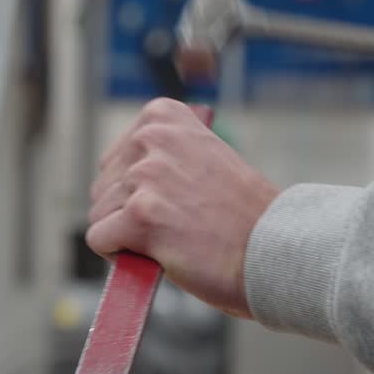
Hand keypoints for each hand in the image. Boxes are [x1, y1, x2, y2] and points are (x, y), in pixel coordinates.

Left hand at [87, 99, 281, 317]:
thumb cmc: (243, 215)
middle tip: (177, 225)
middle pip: (104, 188)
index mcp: (163, 117)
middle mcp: (152, 138)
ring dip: (129, 237)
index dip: (137, 191)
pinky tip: (157, 255)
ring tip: (174, 239)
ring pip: (100, 215)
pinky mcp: (139, 215)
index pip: (116, 159)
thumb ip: (161, 157)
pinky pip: (99, 239)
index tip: (173, 199)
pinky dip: (121, 256)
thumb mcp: (203, 158)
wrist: (274, 248)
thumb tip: (118, 176)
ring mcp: (145, 176)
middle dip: (129, 214)